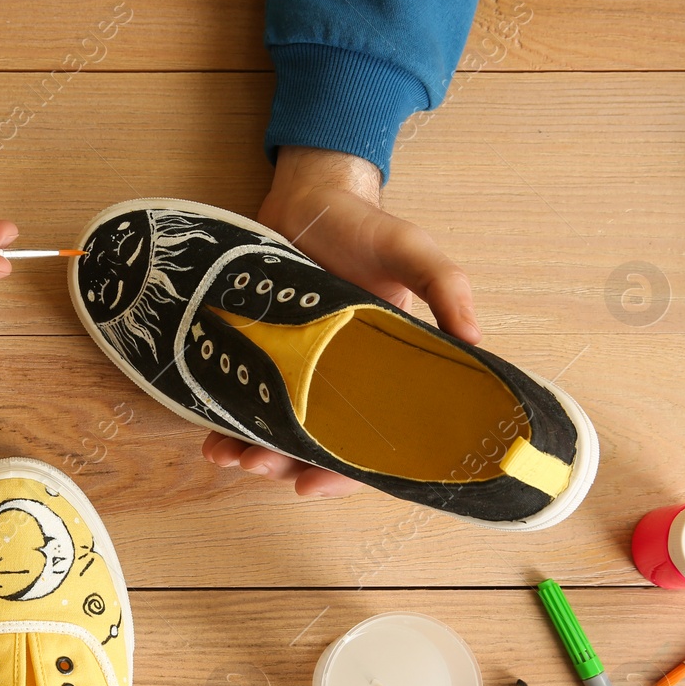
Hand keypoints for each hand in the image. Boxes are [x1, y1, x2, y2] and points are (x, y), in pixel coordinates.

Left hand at [202, 146, 478, 497]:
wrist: (308, 198)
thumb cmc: (366, 228)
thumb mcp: (412, 251)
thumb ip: (446, 288)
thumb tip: (474, 341)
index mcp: (381, 373)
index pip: (368, 443)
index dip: (343, 475)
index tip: (311, 488)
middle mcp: (337, 381)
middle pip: (313, 446)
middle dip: (284, 464)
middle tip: (258, 465)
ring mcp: (295, 369)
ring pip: (274, 431)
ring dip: (251, 451)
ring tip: (227, 455)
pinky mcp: (260, 353)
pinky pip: (243, 400)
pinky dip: (226, 423)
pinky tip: (209, 436)